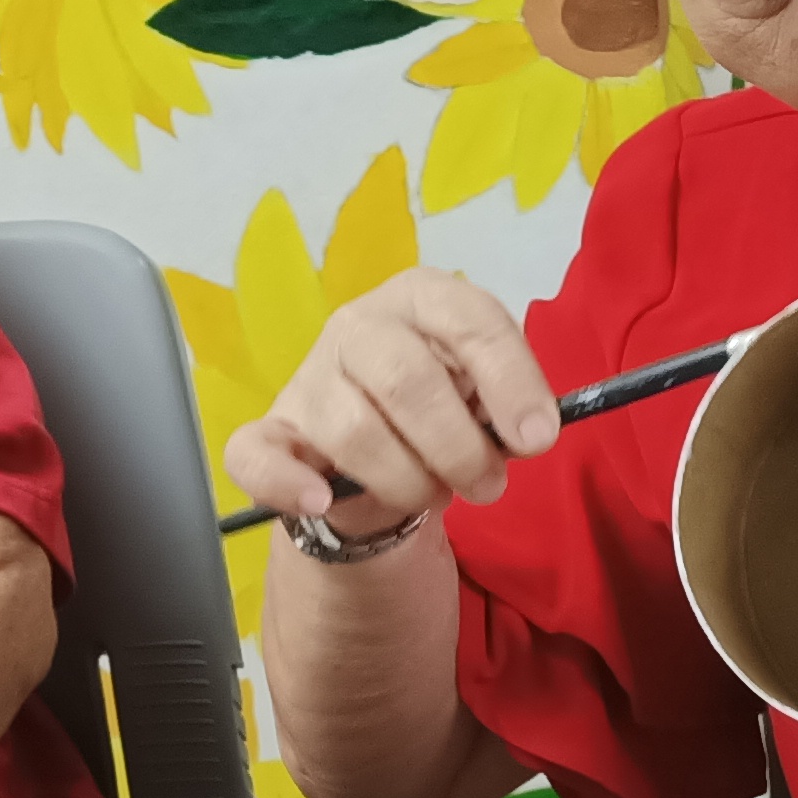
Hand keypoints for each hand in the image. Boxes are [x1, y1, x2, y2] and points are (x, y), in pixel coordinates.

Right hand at [222, 269, 559, 537]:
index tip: (537, 439)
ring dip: (408, 481)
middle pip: (407, 380)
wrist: (372, 452)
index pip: (468, 321)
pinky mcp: (270, 432)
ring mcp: (308, 380)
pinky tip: (321, 500)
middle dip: (459, 448)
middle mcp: (358, 326)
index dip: (510, 382)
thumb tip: (530, 433)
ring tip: (433, 496)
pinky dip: (289, 482)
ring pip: (354, 432)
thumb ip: (506, 404)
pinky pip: (259, 456)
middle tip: (488, 486)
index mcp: (419, 298)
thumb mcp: (481, 393)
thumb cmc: (439, 410)